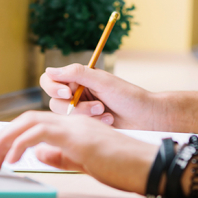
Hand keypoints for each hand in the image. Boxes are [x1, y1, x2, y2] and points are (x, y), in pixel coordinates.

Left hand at [0, 110, 156, 193]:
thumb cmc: (123, 166)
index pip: (37, 123)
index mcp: (75, 126)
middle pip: (27, 119)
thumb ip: (61, 155)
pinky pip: (39, 133)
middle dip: (2, 138)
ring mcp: (75, 125)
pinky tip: (12, 159)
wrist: (146, 165)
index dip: (14, 136)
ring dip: (5, 141)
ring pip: (28, 122)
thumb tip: (38, 154)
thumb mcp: (84, 161)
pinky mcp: (76, 136)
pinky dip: (20, 144)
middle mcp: (73, 120)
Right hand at [40, 64, 166, 129]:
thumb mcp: (103, 81)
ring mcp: (81, 110)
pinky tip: (109, 121)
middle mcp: (77, 93)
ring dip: (86, 115)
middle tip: (99, 106)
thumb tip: (50, 70)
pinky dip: (93, 124)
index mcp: (79, 79)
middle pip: (55, 102)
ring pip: (64, 116)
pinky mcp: (86, 125)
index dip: (53, 87)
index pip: (50, 80)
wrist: (147, 117)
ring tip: (106, 113)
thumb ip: (77, 73)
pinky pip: (76, 127)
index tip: (68, 93)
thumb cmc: (129, 96)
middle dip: (77, 107)